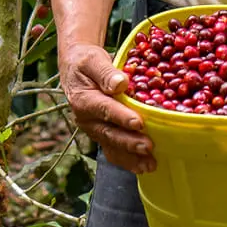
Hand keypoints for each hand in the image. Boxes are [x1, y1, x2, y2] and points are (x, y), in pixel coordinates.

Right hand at [60, 42, 155, 173]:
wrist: (77, 69)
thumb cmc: (86, 62)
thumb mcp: (93, 60)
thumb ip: (106, 72)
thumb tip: (120, 83)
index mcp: (83, 100)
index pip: (104, 109)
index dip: (121, 117)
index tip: (138, 122)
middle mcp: (87, 119)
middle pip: (109, 134)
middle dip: (129, 143)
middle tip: (148, 147)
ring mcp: (95, 129)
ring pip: (112, 147)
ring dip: (131, 158)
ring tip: (150, 164)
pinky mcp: (103, 135)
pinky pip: (115, 151)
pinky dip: (129, 160)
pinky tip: (144, 166)